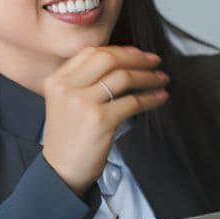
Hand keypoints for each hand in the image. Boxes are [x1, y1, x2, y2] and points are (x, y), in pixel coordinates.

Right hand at [36, 45, 170, 193]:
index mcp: (57, 80)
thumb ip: (85, 81)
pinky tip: (159, 98)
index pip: (91, 52)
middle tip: (155, 61)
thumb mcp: (66, 101)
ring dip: (149, 77)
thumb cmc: (70, 136)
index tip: (138, 53)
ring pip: (124, 78)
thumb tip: (123, 62)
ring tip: (162, 80)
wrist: (61, 169)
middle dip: (137, 58)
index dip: (120, 50)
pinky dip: (151, 98)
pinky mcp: (100, 120)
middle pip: (109, 59)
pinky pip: (133, 102)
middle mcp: (67, 87)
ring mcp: (82, 103)